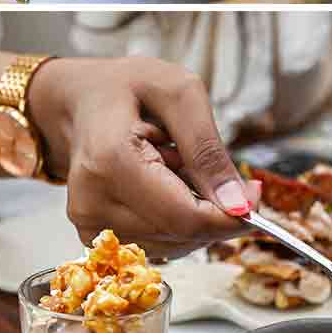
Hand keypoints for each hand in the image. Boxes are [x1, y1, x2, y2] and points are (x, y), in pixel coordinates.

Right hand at [29, 57, 260, 258]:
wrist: (78, 101)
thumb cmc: (126, 87)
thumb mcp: (179, 93)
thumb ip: (208, 148)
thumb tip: (239, 205)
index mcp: (110, 160)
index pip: (185, 217)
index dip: (230, 214)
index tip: (253, 192)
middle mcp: (91, 201)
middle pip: (181, 235)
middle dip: (210, 208)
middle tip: (200, 163)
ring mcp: (88, 223)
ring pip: (173, 245)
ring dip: (191, 213)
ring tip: (171, 167)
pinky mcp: (93, 236)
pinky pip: (157, 245)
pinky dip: (172, 220)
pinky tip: (160, 186)